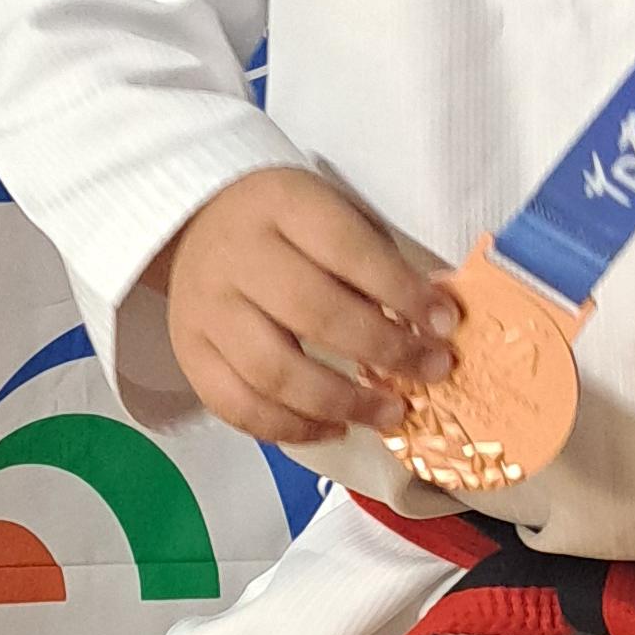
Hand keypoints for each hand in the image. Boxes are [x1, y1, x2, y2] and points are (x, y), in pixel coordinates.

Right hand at [163, 169, 458, 448]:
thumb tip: (435, 322)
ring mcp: (206, 309)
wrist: (197, 221)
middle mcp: (237, 257)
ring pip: (273, 370)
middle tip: (430, 371)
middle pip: (313, 313)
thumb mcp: (333, 214)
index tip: (445, 323)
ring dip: (342, 401)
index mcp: (281, 207)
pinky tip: (334, 427)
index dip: (401, 291)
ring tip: (390, 414)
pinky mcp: (188, 353)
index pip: (347, 250)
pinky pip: (236, 405)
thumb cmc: (287, 225)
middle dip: (383, 350)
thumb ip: (378, 261)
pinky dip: (290, 427)